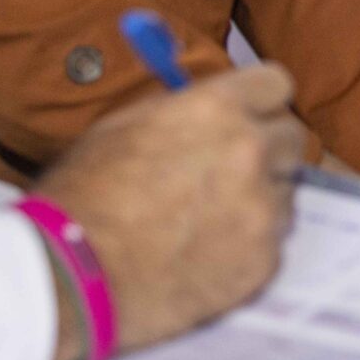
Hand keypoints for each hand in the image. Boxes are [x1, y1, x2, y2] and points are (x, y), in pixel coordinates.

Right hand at [33, 64, 301, 359]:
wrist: (69, 276)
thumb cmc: (84, 196)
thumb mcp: (125, 126)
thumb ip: (183, 110)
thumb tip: (212, 106)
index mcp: (217, 108)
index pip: (276, 84)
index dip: (259, 102)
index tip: (248, 118)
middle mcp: (250, 152)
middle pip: (291, 138)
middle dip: (266, 151)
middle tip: (232, 173)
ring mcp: (261, 210)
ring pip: (284, 194)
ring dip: (258, 202)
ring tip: (208, 223)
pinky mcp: (262, 263)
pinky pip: (272, 244)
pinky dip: (247, 248)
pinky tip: (206, 256)